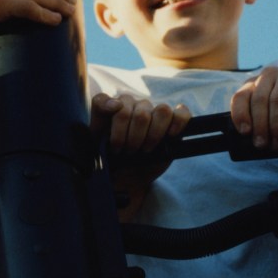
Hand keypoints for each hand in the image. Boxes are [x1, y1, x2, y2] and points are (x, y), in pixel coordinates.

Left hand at [92, 92, 190, 217]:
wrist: (127, 176)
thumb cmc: (112, 160)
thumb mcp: (96, 149)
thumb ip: (98, 125)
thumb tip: (115, 104)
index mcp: (111, 109)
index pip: (103, 101)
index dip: (106, 110)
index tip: (109, 134)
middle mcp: (132, 105)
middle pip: (136, 112)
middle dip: (132, 138)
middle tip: (128, 152)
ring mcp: (153, 111)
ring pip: (161, 110)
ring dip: (153, 134)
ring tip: (146, 149)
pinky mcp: (173, 121)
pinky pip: (181, 114)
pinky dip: (177, 123)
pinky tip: (170, 136)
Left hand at [229, 64, 277, 150]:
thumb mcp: (265, 113)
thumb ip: (255, 120)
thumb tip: (251, 138)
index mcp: (252, 84)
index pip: (240, 97)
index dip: (240, 115)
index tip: (245, 132)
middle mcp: (268, 75)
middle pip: (259, 99)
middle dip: (260, 125)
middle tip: (262, 144)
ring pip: (277, 99)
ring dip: (276, 124)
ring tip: (277, 142)